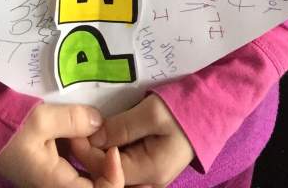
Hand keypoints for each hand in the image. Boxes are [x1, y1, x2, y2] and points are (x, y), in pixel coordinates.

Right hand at [0, 103, 122, 187]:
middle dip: (106, 160)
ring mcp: (54, 174)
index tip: (112, 149)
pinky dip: (84, 145)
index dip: (114, 176)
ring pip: (87, 170)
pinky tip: (87, 127)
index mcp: (56, 184)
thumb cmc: (7, 129)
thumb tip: (100, 123)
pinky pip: (76, 160)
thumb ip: (74, 120)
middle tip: (105, 134)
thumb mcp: (41, 120)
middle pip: (96, 181)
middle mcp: (57, 185)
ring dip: (95, 151)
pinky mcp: (51, 161)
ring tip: (98, 127)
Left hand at [70, 94, 194, 187]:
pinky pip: (124, 163)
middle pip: (110, 174)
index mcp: (150, 172)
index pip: (107, 170)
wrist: (212, 106)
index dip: (88, 152)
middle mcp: (149, 181)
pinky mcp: (150, 163)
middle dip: (92, 154)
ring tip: (87, 132)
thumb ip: (120, 127)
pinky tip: (104, 136)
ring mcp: (150, 174)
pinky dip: (111, 151)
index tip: (75, 130)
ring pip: (115, 170)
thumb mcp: (151, 113)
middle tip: (77, 130)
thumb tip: (92, 137)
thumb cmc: (184, 108)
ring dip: (101, 153)